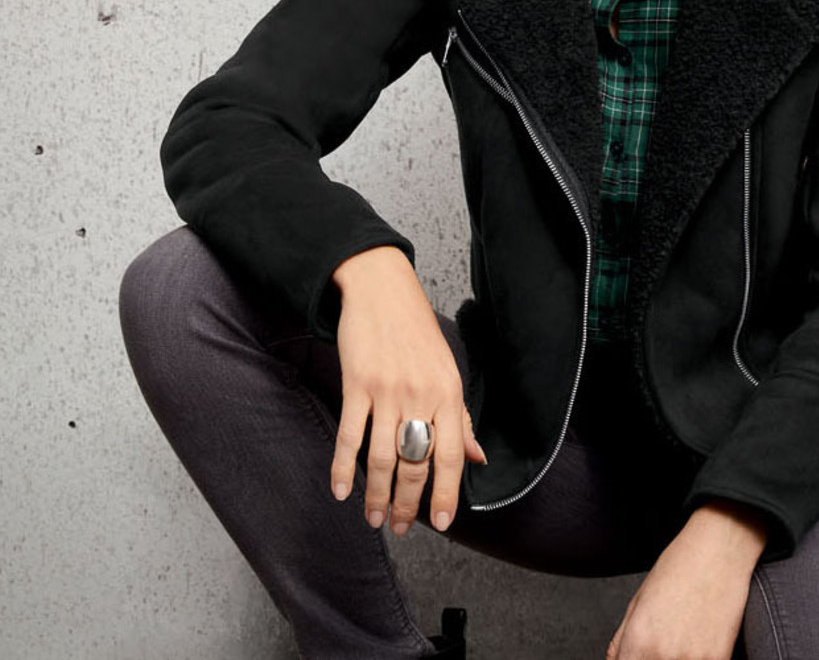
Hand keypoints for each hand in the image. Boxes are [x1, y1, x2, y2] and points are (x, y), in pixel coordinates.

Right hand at [328, 245, 487, 536]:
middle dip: (407, 504)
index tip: (441, 524)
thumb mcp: (448, 372)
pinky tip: (341, 490)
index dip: (446, 494)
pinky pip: (350, 435)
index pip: (451, 457)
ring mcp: (387, 390)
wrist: (382, 290)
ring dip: (376, 494)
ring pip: (382, 457)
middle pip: (414, 463)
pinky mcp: (356, 384)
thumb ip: (460, 419)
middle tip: (398, 527)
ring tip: (372, 517)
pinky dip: (343, 467)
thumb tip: (477, 458)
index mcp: (449, 394)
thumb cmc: (417, 333)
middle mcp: (421, 395)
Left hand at [605, 501, 766, 659]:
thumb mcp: (638, 601)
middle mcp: (663, 655)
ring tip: (679, 638)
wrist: (719, 549)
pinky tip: (697, 642)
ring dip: (674, 659)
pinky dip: (696, 658)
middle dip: (648, 659)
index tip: (635, 656)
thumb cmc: (678, 568)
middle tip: (659, 642)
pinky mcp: (719, 658)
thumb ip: (621, 640)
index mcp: (638, 641)